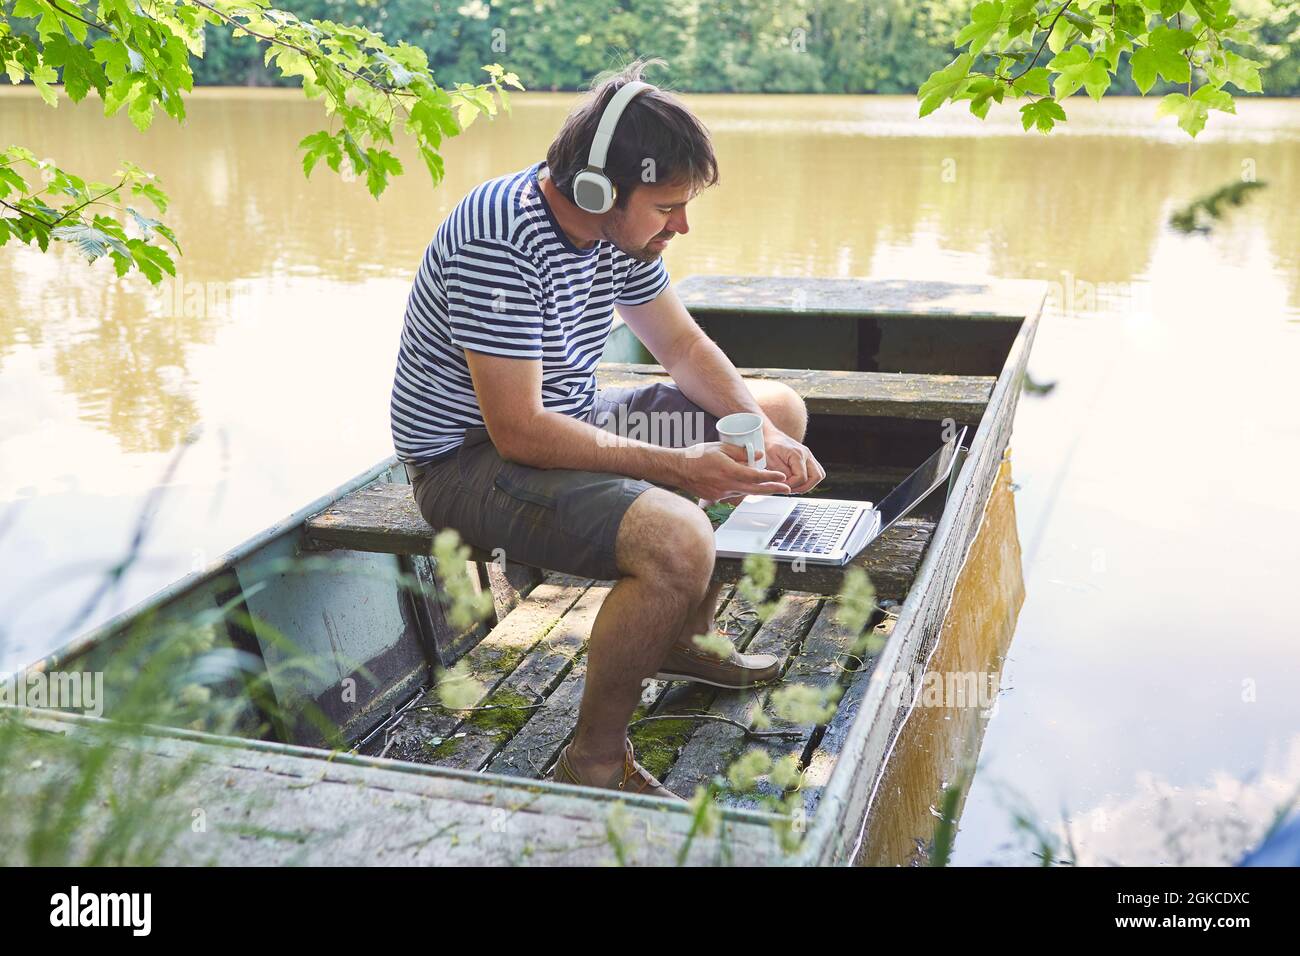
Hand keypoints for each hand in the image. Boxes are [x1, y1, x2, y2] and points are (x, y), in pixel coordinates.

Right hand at [676, 442, 791, 505]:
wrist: (678, 469)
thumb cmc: (697, 455)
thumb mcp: (721, 447)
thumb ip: (741, 452)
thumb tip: (759, 456)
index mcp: (729, 471)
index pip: (755, 477)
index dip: (771, 477)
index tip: (782, 477)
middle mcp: (727, 485)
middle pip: (755, 490)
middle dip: (773, 489)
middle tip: (787, 489)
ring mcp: (721, 494)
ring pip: (745, 492)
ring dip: (758, 489)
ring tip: (772, 486)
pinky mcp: (716, 497)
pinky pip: (734, 493)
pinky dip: (742, 488)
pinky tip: (745, 484)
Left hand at [762, 429, 825, 494]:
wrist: (769, 435)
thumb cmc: (768, 446)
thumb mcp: (770, 460)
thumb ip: (781, 472)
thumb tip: (788, 483)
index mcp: (797, 454)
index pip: (801, 477)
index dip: (791, 485)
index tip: (781, 485)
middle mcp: (807, 454)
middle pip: (816, 476)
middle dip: (804, 487)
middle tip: (791, 489)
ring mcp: (809, 456)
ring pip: (819, 475)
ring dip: (808, 484)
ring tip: (794, 486)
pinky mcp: (807, 458)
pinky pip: (815, 472)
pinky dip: (808, 479)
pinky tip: (796, 481)